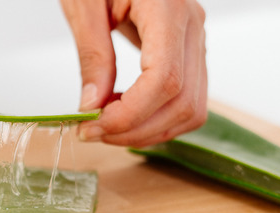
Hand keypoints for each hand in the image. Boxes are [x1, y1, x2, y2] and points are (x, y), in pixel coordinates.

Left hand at [61, 0, 207, 145]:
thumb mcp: (84, 6)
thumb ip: (92, 57)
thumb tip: (92, 106)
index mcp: (167, 9)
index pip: (164, 79)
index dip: (130, 113)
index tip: (94, 126)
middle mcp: (192, 26)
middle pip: (182, 100)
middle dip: (136, 129)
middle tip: (93, 133)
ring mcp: (195, 40)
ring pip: (190, 108)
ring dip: (148, 130)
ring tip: (107, 127)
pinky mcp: (189, 52)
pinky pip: (187, 99)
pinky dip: (157, 119)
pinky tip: (125, 115)